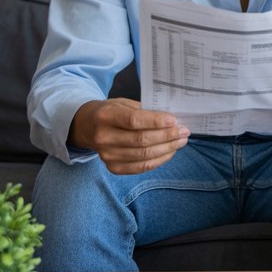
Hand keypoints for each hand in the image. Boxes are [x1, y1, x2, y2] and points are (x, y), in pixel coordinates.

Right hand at [68, 98, 189, 174]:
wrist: (88, 127)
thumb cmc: (110, 112)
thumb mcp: (123, 103)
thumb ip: (144, 110)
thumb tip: (171, 120)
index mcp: (105, 116)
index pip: (134, 121)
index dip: (156, 122)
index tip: (175, 120)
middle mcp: (103, 138)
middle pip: (142, 140)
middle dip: (167, 136)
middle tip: (184, 131)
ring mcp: (107, 155)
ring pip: (144, 156)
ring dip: (167, 148)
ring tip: (181, 141)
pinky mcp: (113, 168)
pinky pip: (141, 167)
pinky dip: (159, 160)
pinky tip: (170, 151)